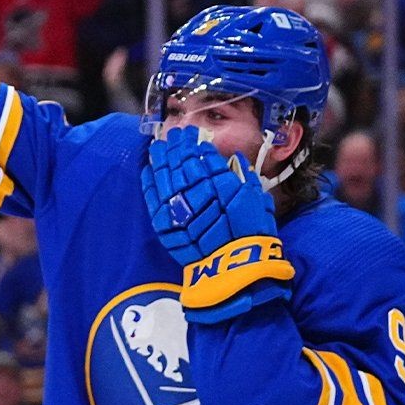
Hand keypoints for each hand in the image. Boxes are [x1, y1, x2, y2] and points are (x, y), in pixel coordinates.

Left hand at [141, 127, 293, 323]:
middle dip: (176, 146)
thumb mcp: (257, 200)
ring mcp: (178, 208)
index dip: (194, 144)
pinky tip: (147, 170)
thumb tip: (233, 159)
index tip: (191, 135)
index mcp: (222, 183)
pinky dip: (148, 183)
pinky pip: (153, 199)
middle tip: (173, 135)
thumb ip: (243, 176)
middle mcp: (197, 192)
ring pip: (164, 177)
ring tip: (158, 146)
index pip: (202, 157)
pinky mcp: (165, 225)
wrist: (235, 269)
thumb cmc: (253, 234)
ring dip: (160, 159)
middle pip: (181, 163)